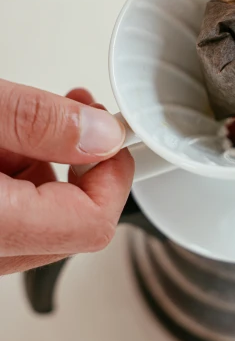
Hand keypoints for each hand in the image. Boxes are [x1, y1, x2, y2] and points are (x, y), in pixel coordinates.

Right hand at [0, 81, 133, 275]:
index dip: (115, 174)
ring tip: (23, 118)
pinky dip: (17, 174)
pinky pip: (11, 212)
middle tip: (81, 115)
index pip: (91, 224)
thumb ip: (38, 122)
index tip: (117, 134)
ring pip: (39, 217)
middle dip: (84, 164)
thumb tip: (100, 134)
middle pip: (70, 225)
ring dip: (46, 165)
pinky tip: (4, 138)